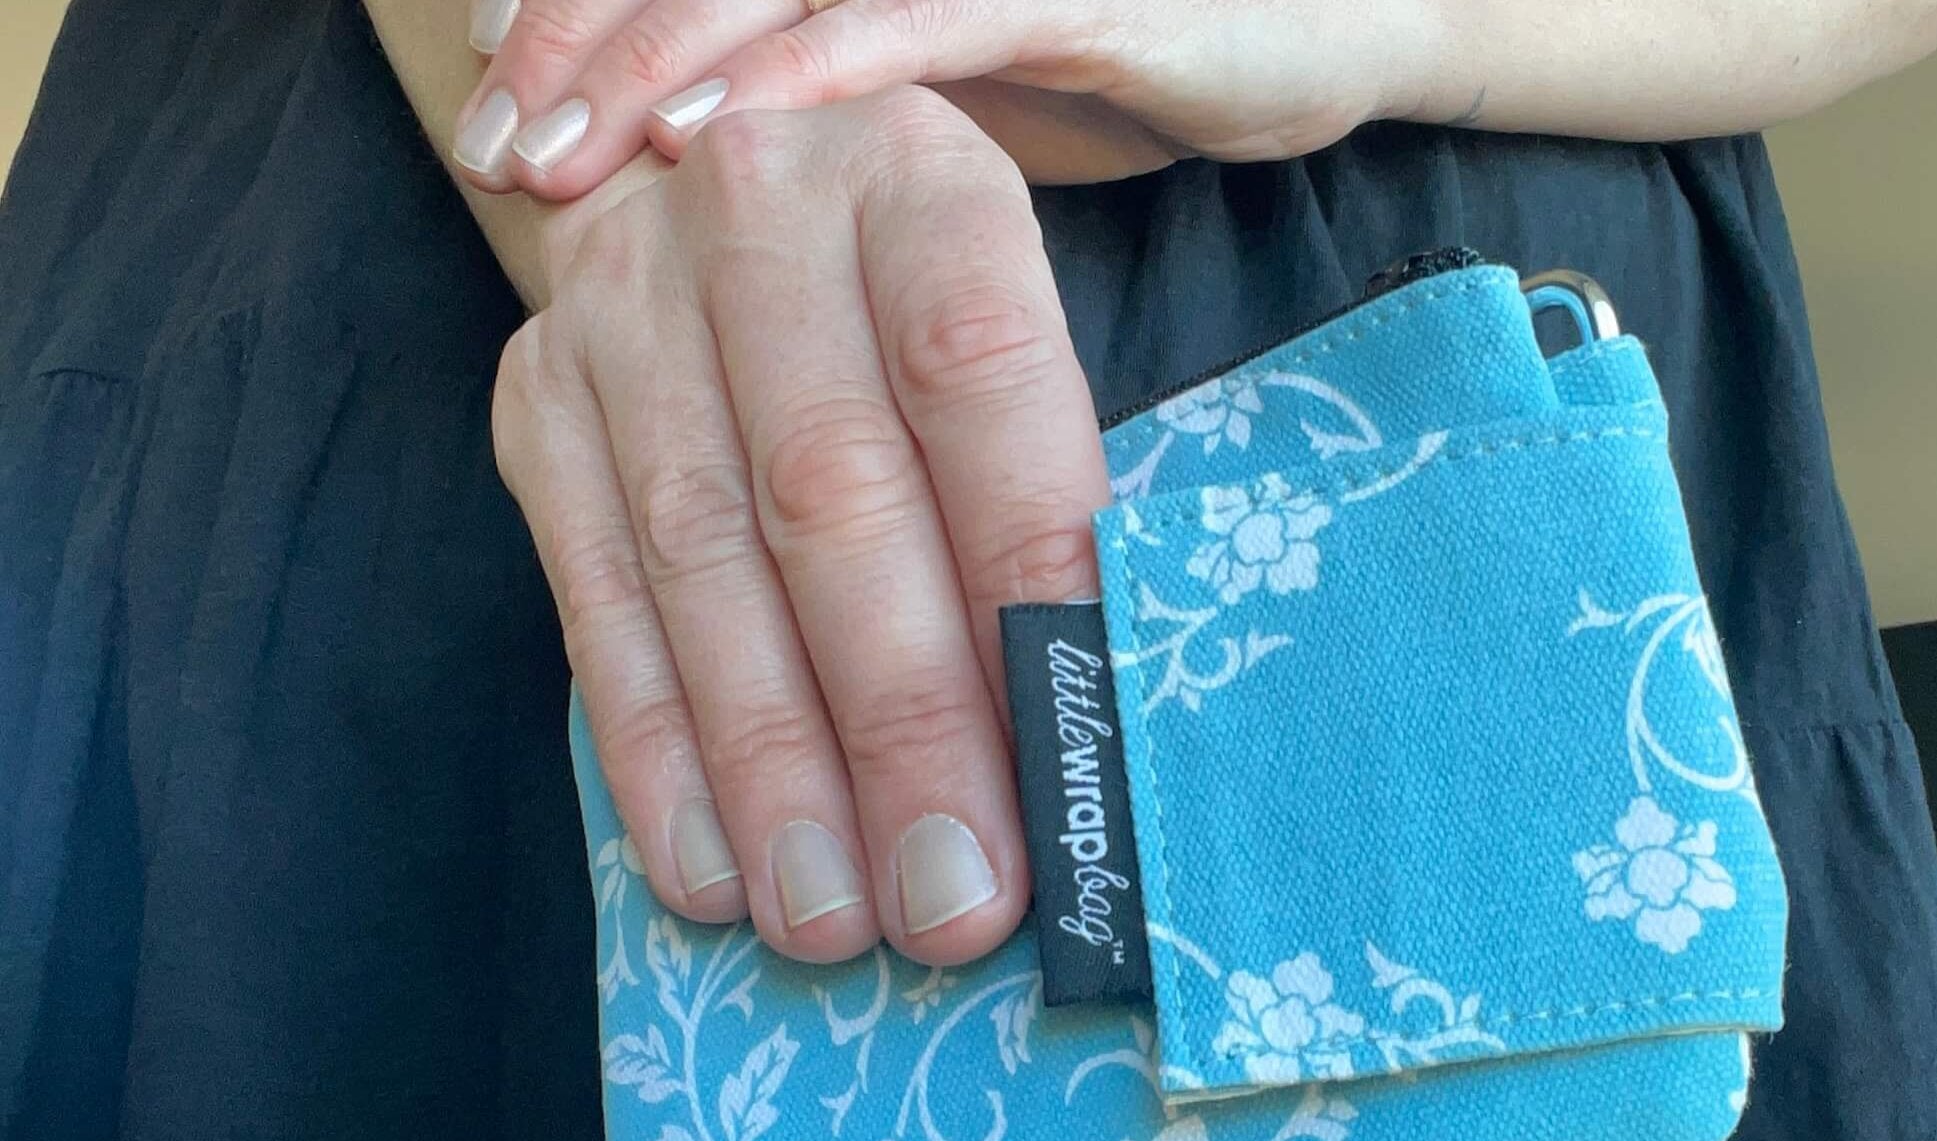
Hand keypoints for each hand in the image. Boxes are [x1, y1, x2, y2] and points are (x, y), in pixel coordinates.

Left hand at [450, 0, 1419, 195]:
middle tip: (494, 142)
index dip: (583, 4)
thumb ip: (850, 69)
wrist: (1338, 6)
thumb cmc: (1144, 34)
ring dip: (653, 63)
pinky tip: (708, 146)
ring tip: (558, 156)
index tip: (498, 87)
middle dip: (580, 39)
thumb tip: (717, 146)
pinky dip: (799, 79)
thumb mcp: (969, 52)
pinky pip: (905, 22)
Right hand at [490, 87, 1110, 963]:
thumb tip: (1074, 742)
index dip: (1019, 579)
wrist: (725, 208)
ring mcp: (621, 308)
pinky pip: (591, 604)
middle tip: (952, 898)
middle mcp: (753, 216)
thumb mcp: (1003, 348)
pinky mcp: (537, 402)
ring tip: (832, 920)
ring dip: (771, 770)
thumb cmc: (914, 321)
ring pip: (701, 567)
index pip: (978, 374)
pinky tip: (710, 872)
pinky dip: (656, 753)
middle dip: (899, 725)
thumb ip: (1034, 504)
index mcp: (916, 182)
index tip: (1061, 762)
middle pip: (830, 495)